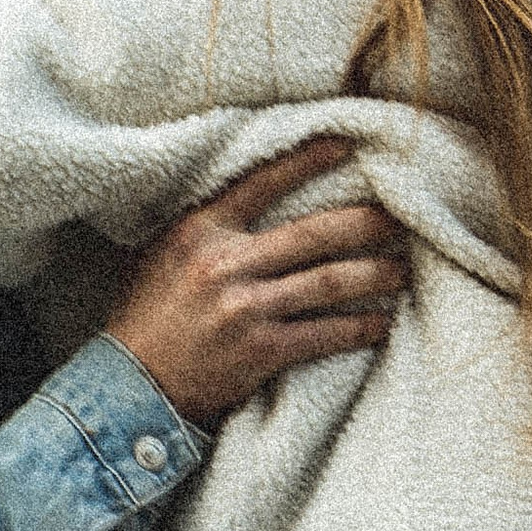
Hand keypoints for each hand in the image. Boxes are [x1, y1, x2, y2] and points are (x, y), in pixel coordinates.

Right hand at [106, 137, 408, 426]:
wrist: (130, 386)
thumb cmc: (148, 318)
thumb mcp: (165, 255)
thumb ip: (208, 227)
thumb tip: (256, 197)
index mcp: (200, 230)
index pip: (262, 182)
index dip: (308, 160)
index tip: (347, 143)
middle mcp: (224, 263)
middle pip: (315, 233)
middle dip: (366, 224)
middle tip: (399, 219)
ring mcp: (244, 308)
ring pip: (329, 282)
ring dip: (375, 275)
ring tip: (401, 270)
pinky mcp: (260, 351)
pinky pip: (325, 335)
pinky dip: (360, 329)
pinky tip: (382, 324)